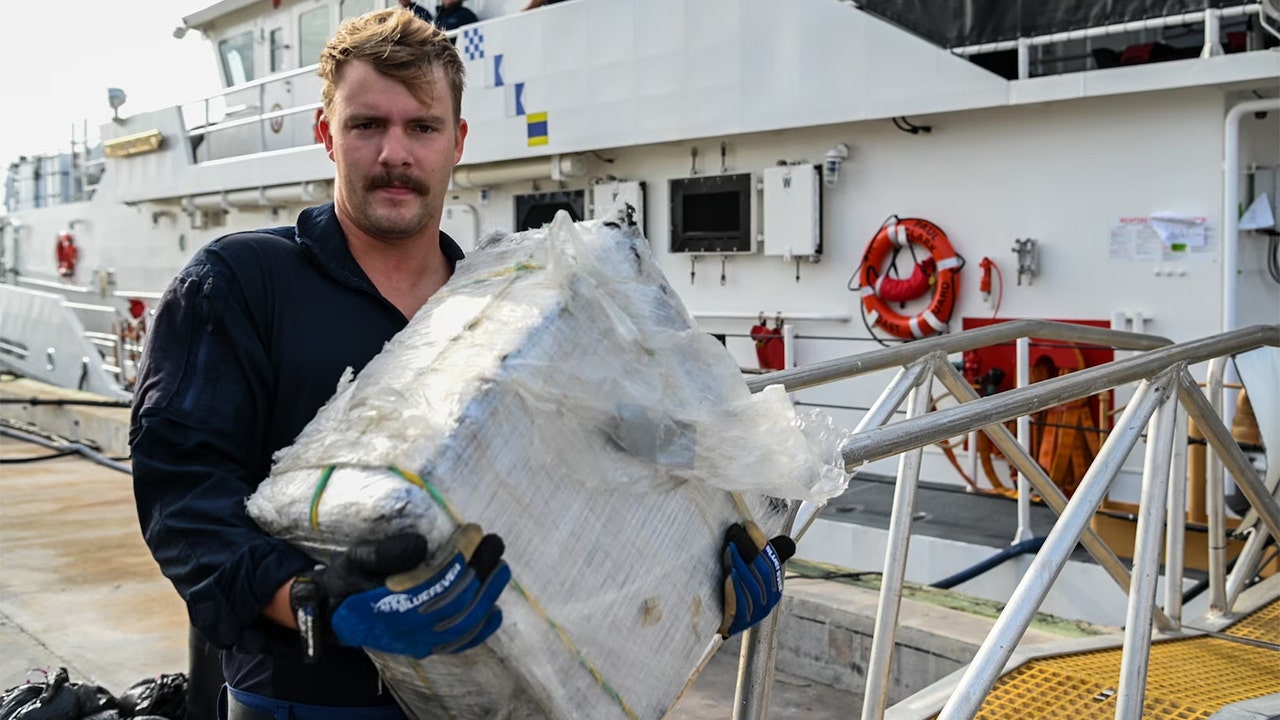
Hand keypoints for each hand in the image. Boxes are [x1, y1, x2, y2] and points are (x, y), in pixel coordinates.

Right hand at [290, 524, 509, 659]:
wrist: (331, 613)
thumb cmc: (346, 580)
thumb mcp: (356, 559)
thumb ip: (384, 553)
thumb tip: (420, 544)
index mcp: (393, 602)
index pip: (439, 578)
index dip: (461, 553)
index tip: (474, 530)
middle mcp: (410, 626)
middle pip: (458, 599)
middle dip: (481, 568)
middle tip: (495, 541)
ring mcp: (419, 641)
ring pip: (464, 622)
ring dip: (488, 594)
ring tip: (501, 566)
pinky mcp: (423, 648)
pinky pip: (457, 644)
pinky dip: (480, 630)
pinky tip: (496, 613)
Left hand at [717, 521, 795, 637]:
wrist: (714, 621)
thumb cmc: (731, 591)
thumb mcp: (744, 572)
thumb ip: (752, 556)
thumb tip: (751, 526)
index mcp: (774, 587)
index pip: (772, 562)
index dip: (761, 542)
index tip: (748, 525)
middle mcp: (768, 601)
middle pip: (763, 573)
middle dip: (750, 551)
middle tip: (735, 535)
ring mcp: (755, 614)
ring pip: (752, 587)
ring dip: (740, 566)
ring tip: (729, 550)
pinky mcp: (739, 624)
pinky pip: (740, 605)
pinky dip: (735, 588)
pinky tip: (728, 575)